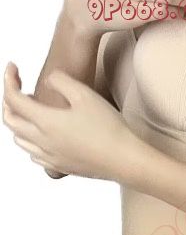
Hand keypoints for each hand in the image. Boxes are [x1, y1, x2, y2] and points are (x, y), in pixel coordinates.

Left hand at [3, 63, 141, 181]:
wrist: (124, 159)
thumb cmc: (108, 127)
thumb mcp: (84, 93)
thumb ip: (60, 81)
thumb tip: (48, 81)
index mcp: (45, 122)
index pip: (13, 99)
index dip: (8, 80)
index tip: (12, 67)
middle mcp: (43, 142)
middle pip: (10, 121)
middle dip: (8, 101)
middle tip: (16, 87)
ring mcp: (50, 157)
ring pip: (19, 140)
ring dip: (18, 122)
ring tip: (29, 110)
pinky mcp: (61, 167)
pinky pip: (34, 155)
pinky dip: (30, 142)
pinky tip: (42, 135)